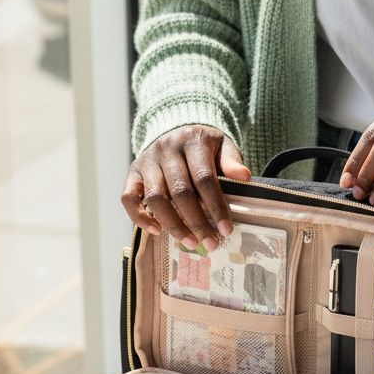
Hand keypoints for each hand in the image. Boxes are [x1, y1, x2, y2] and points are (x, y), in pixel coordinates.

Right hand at [121, 125, 250, 250]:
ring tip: (191, 243)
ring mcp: (147, 161)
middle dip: (197, 222)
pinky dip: (140, 217)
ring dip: (173, 224)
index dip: (216, 206)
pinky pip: (128, 198)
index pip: (204, 178)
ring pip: (155, 198)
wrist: (176, 130)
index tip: (227, 229)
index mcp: (192, 141)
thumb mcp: (222, 146)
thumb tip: (244, 177)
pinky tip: (157, 232)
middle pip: (180, 192)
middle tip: (211, 243)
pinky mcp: (132, 172)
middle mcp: (166, 149)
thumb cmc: (204, 146)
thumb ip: (231, 161)